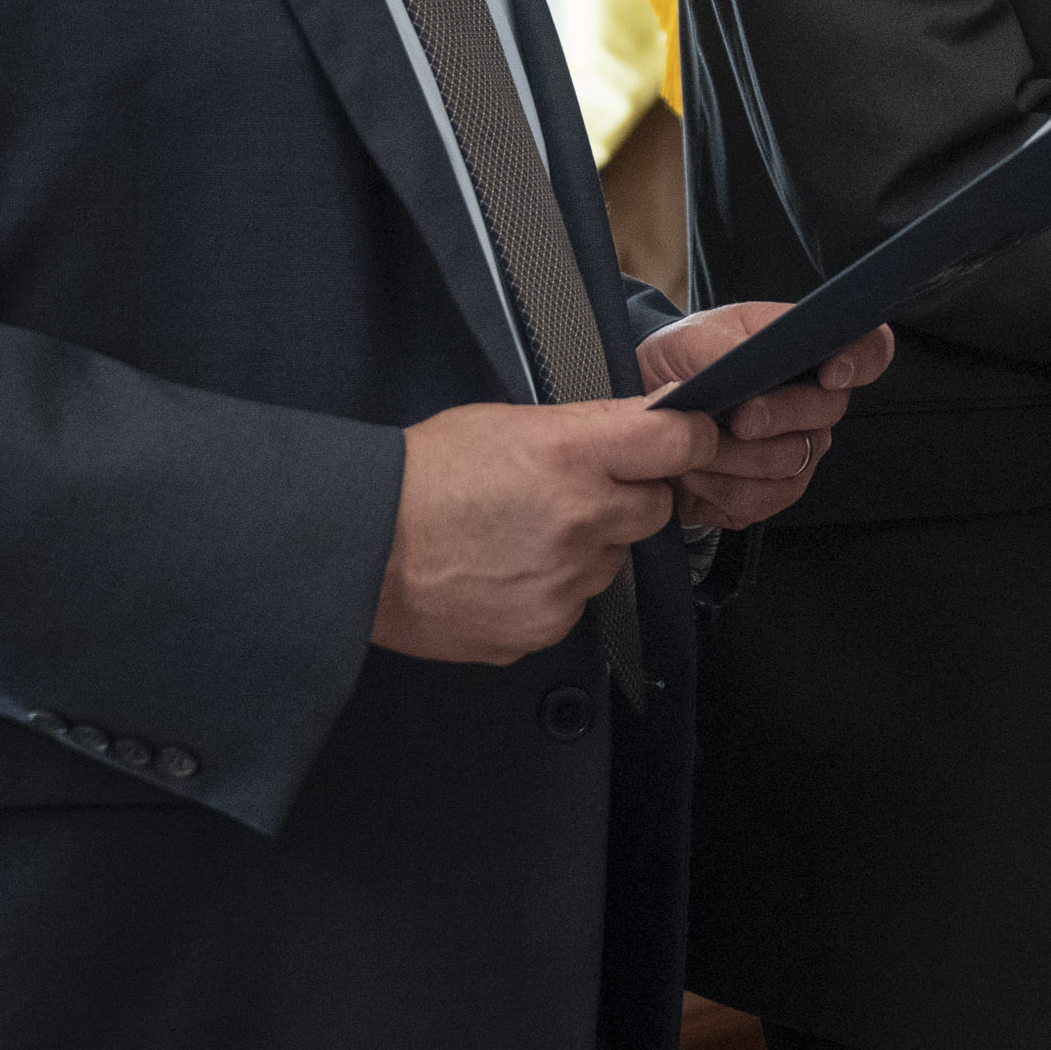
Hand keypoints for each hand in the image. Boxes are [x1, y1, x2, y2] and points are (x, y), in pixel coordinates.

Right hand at [371, 399, 721, 666]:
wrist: (363, 548)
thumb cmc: (422, 479)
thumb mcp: (506, 423)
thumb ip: (581, 431)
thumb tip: (632, 435)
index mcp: (574, 453)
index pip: (678, 441)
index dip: (687, 440)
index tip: (684, 442)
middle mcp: (581, 517)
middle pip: (655, 508)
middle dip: (627, 499)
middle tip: (575, 495)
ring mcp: (567, 579)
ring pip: (613, 560)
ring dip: (587, 547)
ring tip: (523, 535)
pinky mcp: (546, 627)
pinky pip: (576, 604)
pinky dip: (553, 590)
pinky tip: (508, 571)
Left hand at [636, 304, 893, 533]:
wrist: (644, 410)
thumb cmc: (680, 362)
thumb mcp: (694, 336)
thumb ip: (729, 346)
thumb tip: (751, 362)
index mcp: (807, 352)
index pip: (868, 350)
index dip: (862, 361)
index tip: (831, 374)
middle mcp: (813, 405)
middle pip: (828, 412)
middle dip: (781, 415)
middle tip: (739, 417)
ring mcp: (797, 452)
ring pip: (791, 462)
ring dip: (735, 455)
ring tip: (694, 442)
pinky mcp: (768, 495)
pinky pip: (760, 500)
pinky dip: (719, 488)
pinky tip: (694, 471)